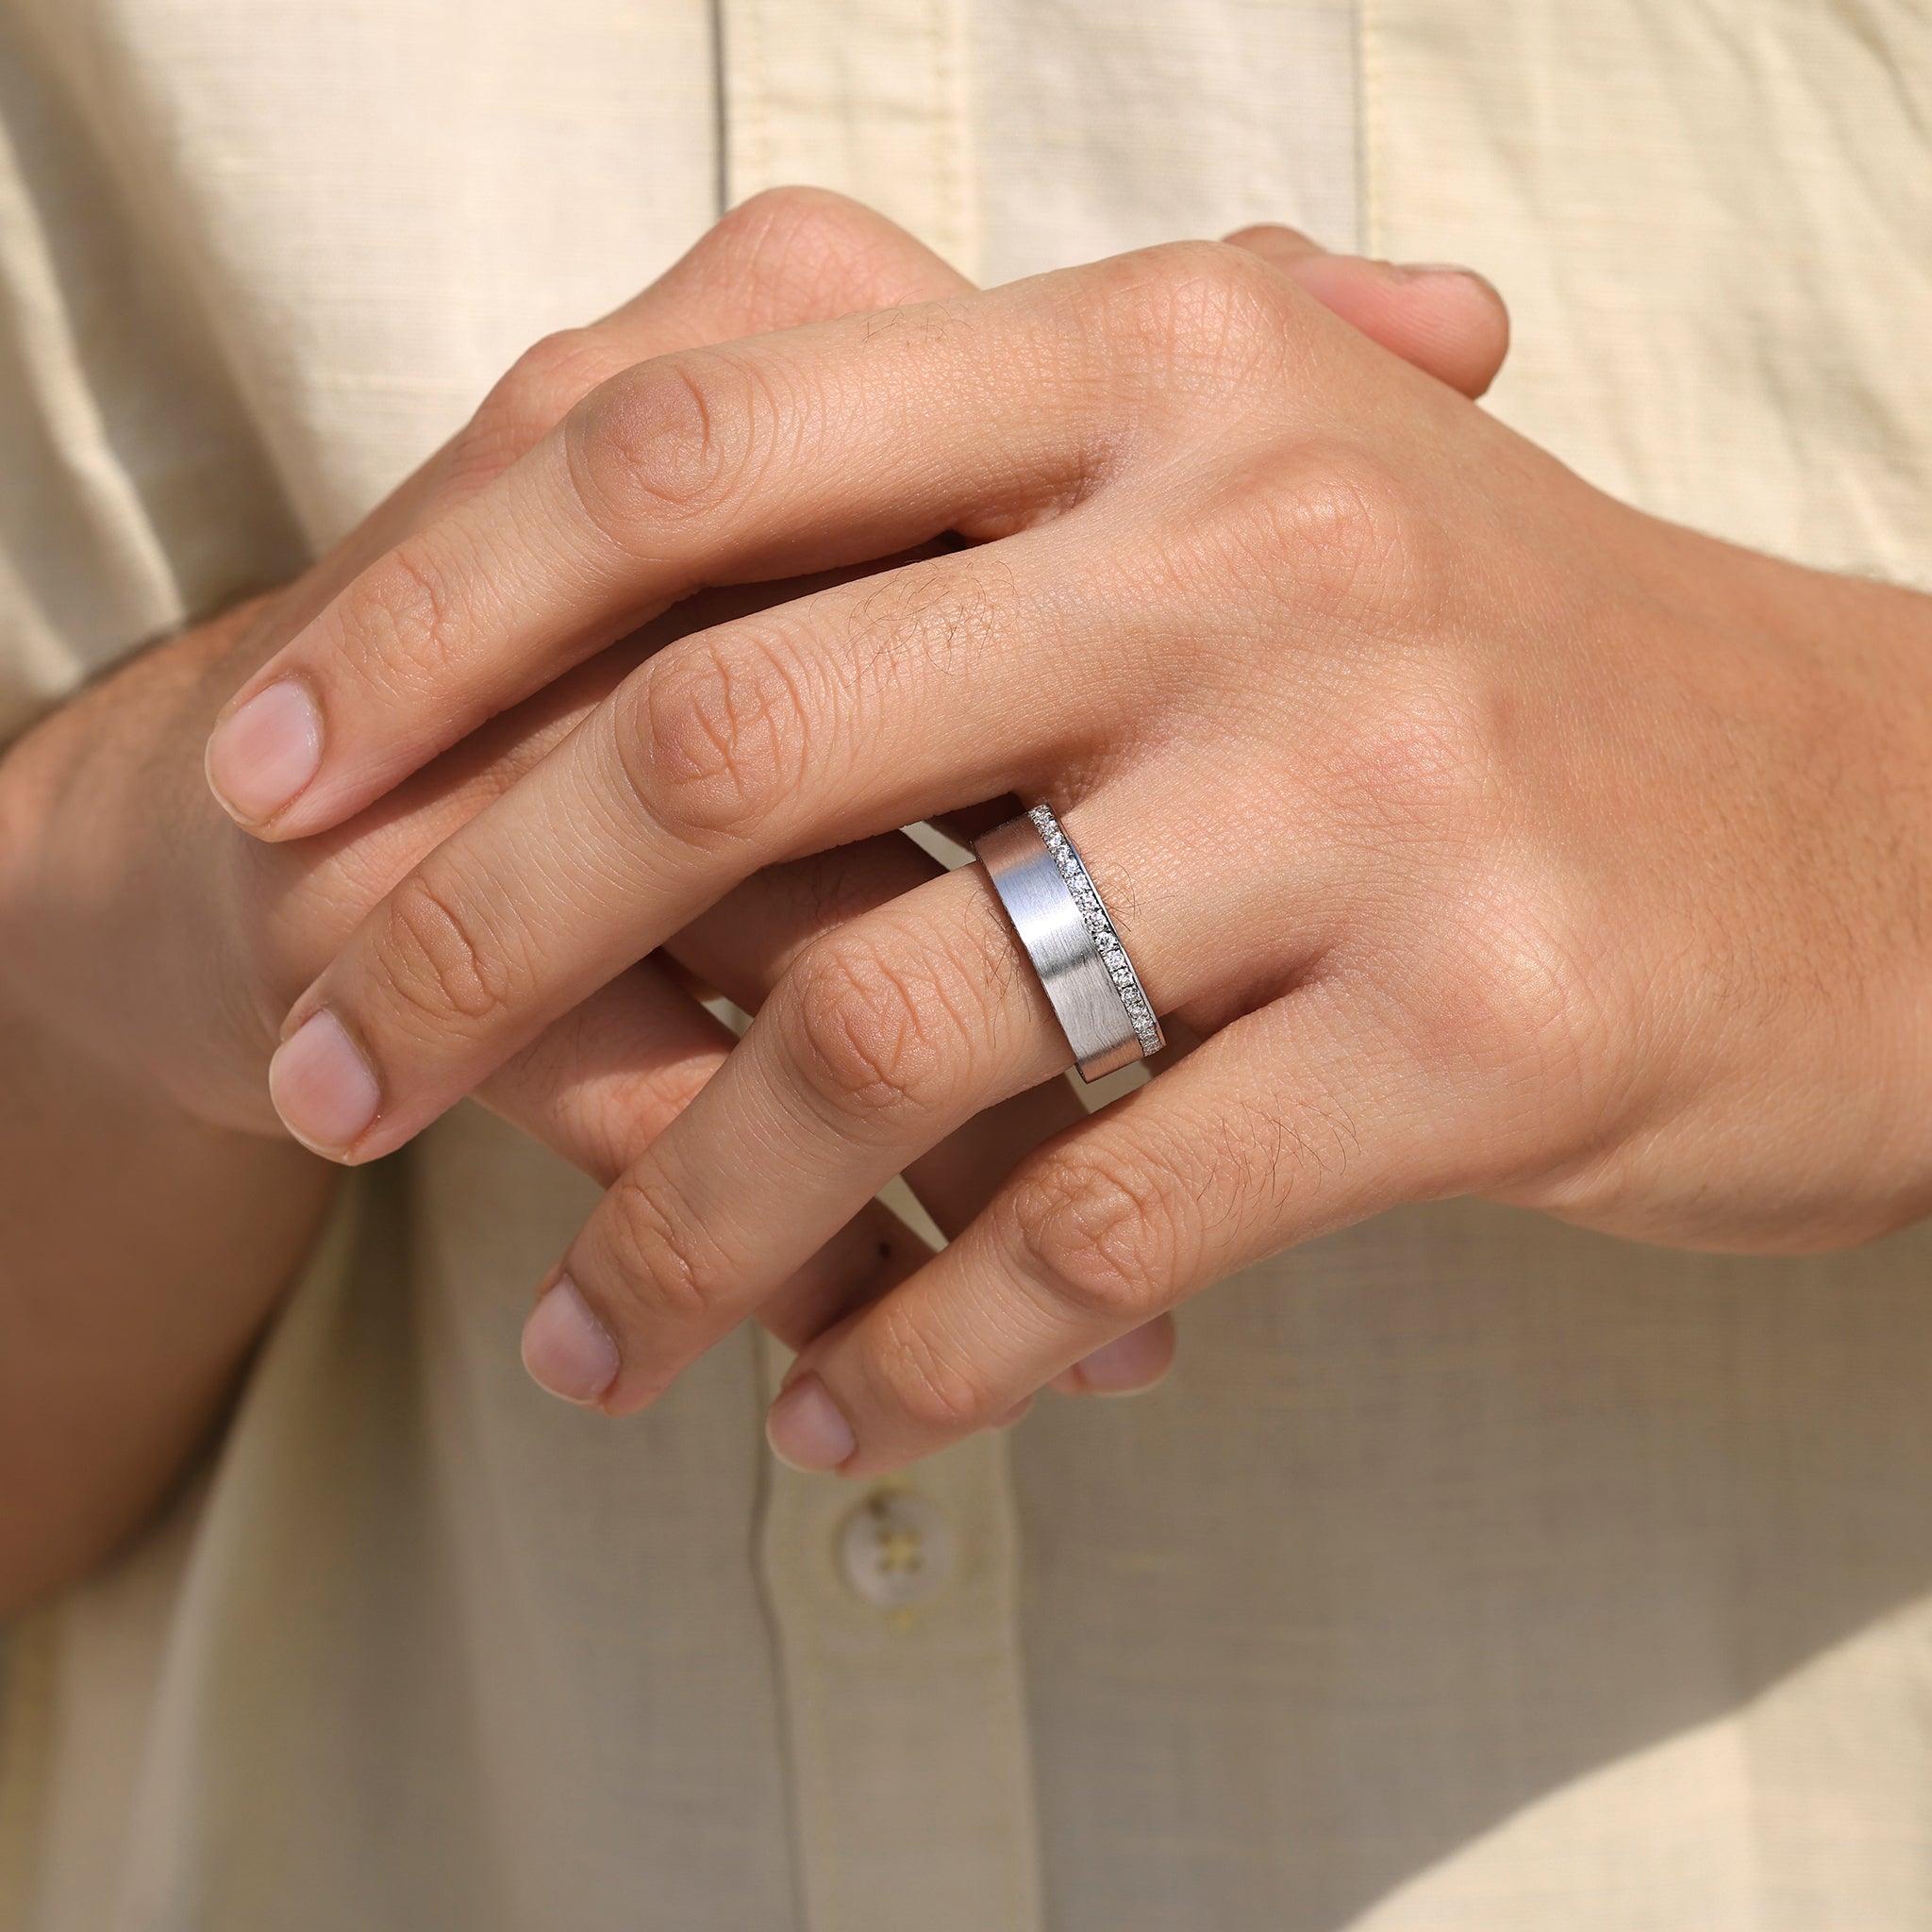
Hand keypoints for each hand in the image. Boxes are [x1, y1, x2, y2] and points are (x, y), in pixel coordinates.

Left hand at [1, 197, 1504, 1395]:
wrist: (1874, 831)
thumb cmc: (1507, 682)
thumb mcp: (1258, 509)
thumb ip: (972, 535)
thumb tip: (611, 665)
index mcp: (1159, 363)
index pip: (690, 453)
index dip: (430, 620)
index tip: (271, 778)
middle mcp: (1259, 540)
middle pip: (725, 744)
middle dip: (462, 935)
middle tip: (326, 1083)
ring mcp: (1377, 787)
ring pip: (889, 1029)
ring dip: (677, 1218)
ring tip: (581, 1345)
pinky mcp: (1477, 1035)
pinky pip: (1096, 1228)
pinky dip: (921, 1344)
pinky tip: (834, 1410)